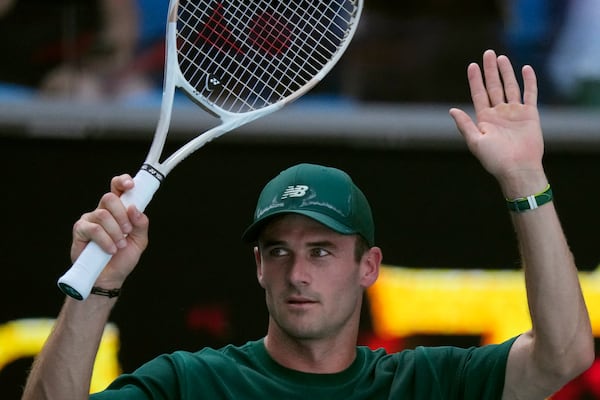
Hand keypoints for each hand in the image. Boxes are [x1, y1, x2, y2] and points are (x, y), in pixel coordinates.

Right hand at [70, 174, 148, 287]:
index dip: (123, 181)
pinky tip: (110, 249)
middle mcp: (103, 211)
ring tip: (119, 245)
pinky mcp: (80, 230)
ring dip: (115, 232)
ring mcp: (90, 219)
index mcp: (118, 210)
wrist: (110, 277)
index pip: (118, 188)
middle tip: (127, 231)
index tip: (131, 186)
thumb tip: (135, 209)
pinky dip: (105, 240)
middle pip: (110, 198)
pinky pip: (94, 228)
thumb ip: (141, 223)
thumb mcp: (139, 240)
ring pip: (103, 214)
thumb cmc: (123, 257)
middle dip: (121, 215)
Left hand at [449, 50, 546, 197]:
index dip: (475, 80)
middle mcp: (499, 113)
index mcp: (485, 119)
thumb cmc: (494, 159)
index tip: (472, 65)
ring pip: (510, 87)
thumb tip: (452, 110)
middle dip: (490, 70)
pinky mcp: (530, 115)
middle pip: (494, 86)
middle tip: (488, 53)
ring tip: (501, 58)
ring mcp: (515, 113)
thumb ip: (464, 125)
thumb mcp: (475, 142)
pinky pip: (530, 94)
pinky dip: (529, 82)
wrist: (517, 169)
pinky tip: (526, 69)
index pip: (479, 94)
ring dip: (506, 72)